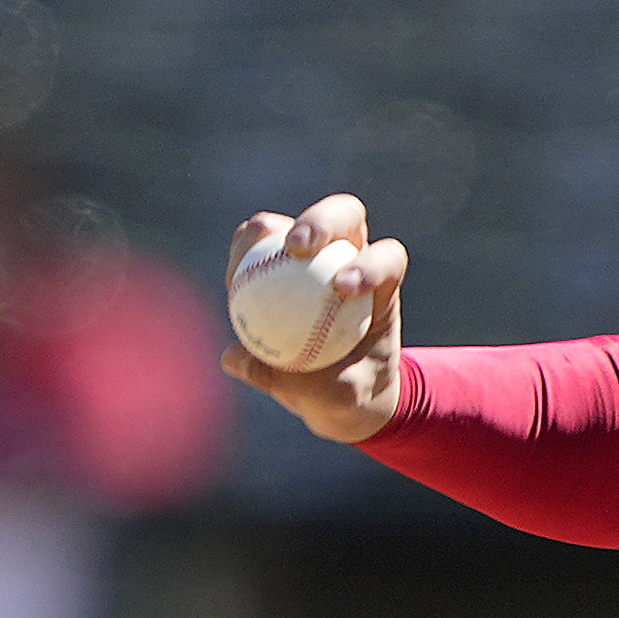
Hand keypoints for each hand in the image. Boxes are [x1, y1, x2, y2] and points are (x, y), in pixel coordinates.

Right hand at [221, 195, 410, 442]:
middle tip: (296, 248)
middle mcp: (351, 256)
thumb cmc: (348, 396)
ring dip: (267, 232)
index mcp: (383, 286)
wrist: (335, 395)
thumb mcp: (335, 402)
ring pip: (289, 223)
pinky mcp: (276, 259)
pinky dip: (240, 259)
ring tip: (246, 265)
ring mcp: (313, 254)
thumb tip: (239, 361)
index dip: (370, 263)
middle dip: (322, 220)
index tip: (342, 290)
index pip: (387, 258)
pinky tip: (231, 284)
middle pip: (344, 215)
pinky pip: (254, 249)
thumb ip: (299, 385)